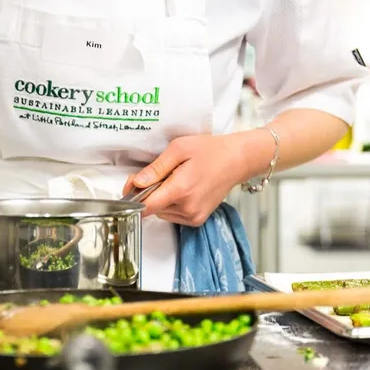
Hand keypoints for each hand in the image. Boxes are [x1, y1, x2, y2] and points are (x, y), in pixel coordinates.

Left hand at [122, 134, 249, 226]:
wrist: (237, 160)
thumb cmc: (210, 151)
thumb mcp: (179, 149)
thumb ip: (155, 168)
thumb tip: (136, 183)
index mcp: (181, 189)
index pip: (146, 205)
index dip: (133, 196)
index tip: (132, 185)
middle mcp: (187, 208)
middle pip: (152, 208)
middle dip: (149, 193)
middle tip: (161, 174)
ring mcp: (193, 217)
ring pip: (161, 213)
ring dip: (161, 199)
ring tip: (176, 180)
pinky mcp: (197, 220)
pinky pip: (172, 216)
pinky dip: (171, 204)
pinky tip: (182, 190)